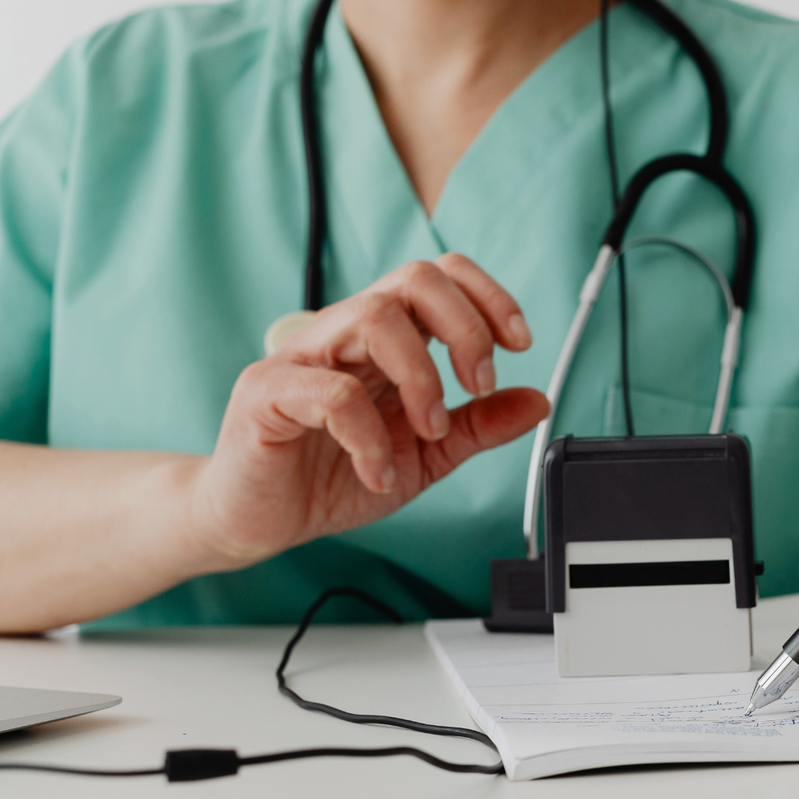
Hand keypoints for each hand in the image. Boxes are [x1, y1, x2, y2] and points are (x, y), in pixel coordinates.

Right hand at [187, 254, 547, 566]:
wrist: (261, 521)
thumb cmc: (333, 477)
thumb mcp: (427, 457)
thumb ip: (479, 427)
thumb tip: (537, 400)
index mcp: (386, 341)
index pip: (440, 277)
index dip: (488, 297)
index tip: (519, 344)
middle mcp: (345, 335)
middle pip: (415, 278)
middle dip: (466, 329)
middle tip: (477, 386)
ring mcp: (303, 358)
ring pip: (375, 317)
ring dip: (422, 377)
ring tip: (429, 431)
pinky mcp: (266, 393)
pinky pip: (329, 391)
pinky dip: (369, 437)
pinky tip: (376, 472)